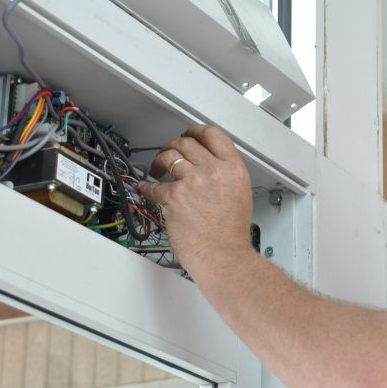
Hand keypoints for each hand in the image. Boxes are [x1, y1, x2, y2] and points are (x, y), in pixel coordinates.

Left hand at [139, 125, 253, 267]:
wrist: (223, 256)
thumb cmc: (231, 234)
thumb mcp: (240, 194)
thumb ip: (225, 175)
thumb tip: (208, 167)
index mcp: (233, 168)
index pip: (213, 134)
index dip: (196, 130)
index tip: (189, 133)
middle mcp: (214, 170)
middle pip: (187, 142)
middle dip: (173, 145)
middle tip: (168, 152)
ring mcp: (193, 182)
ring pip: (169, 155)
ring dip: (159, 161)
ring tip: (156, 169)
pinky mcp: (174, 196)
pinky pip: (154, 185)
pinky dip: (147, 187)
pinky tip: (146, 188)